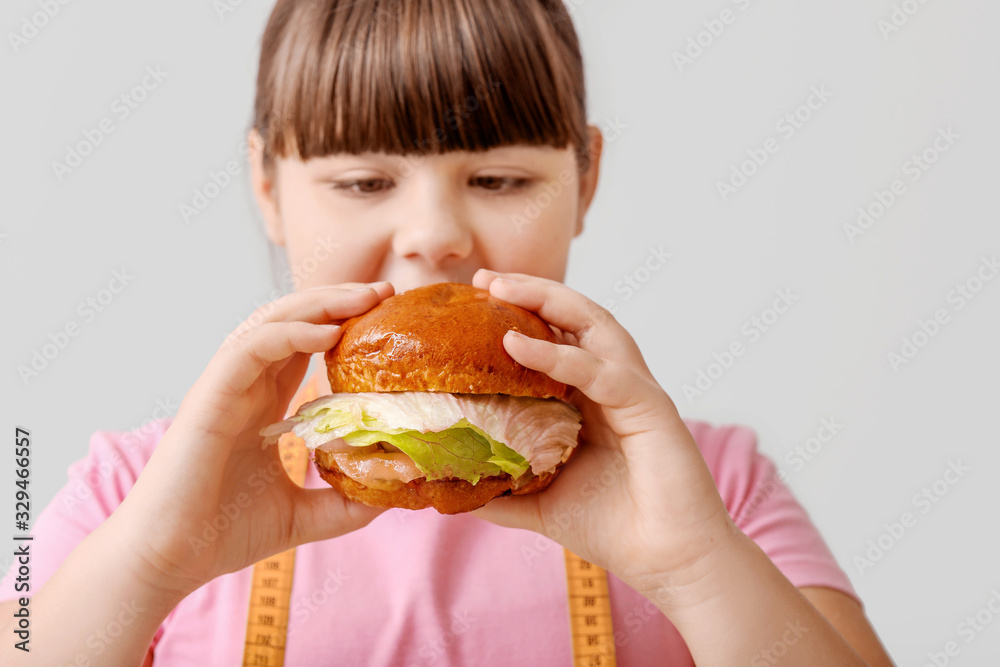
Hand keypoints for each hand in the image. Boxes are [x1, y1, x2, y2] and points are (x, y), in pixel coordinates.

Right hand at [111, 282, 394, 597]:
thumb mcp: (304, 517)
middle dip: (340, 300)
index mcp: (263, 404)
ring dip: (320, 304)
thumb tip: (394, 496)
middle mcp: (245, 386)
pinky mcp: (210, 396)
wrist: (170, 560)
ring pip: (272, 321)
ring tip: (366, 298)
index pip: (306, 346)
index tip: (388, 316)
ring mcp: (226, 387)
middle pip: (294, 321)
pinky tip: (329, 334)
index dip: (344, 324)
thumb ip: (346, 504)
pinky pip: (251, 347)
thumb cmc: (222, 536)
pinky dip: (290, 333)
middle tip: (386, 292)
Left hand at [470, 270, 737, 599]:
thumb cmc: (616, 528)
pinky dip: (559, 354)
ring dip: (548, 300)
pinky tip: (518, 343)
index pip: (558, 339)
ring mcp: (634, 391)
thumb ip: (501, 489)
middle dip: (532, 291)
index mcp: (593, 400)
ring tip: (501, 288)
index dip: (521, 315)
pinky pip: (600, 371)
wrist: (672, 562)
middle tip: (484, 278)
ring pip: (594, 325)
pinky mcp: (649, 407)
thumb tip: (446, 485)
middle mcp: (615, 385)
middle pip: (576, 317)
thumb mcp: (541, 503)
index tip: (474, 300)